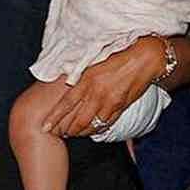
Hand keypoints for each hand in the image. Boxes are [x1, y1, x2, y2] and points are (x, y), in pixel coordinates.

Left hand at [41, 37, 162, 137]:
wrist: (144, 59)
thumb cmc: (118, 56)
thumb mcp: (94, 62)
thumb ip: (80, 74)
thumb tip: (67, 81)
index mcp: (87, 80)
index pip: (66, 104)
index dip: (54, 118)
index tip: (45, 127)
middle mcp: (97, 94)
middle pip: (78, 120)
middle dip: (67, 129)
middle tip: (59, 133)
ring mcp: (110, 102)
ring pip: (92, 124)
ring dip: (81, 132)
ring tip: (73, 133)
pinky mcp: (121, 107)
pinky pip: (107, 123)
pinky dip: (98, 128)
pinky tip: (92, 130)